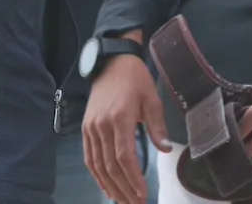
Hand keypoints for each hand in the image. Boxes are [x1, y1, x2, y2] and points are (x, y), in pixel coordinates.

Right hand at [82, 49, 169, 203]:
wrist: (111, 61)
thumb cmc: (135, 79)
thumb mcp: (152, 98)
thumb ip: (157, 126)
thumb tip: (165, 150)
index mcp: (120, 118)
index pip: (125, 157)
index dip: (133, 178)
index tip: (143, 194)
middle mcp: (102, 126)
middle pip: (111, 166)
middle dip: (124, 189)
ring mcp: (91, 128)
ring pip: (98, 165)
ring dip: (111, 186)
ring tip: (123, 201)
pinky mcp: (86, 128)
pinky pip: (89, 157)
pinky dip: (97, 175)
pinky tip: (106, 187)